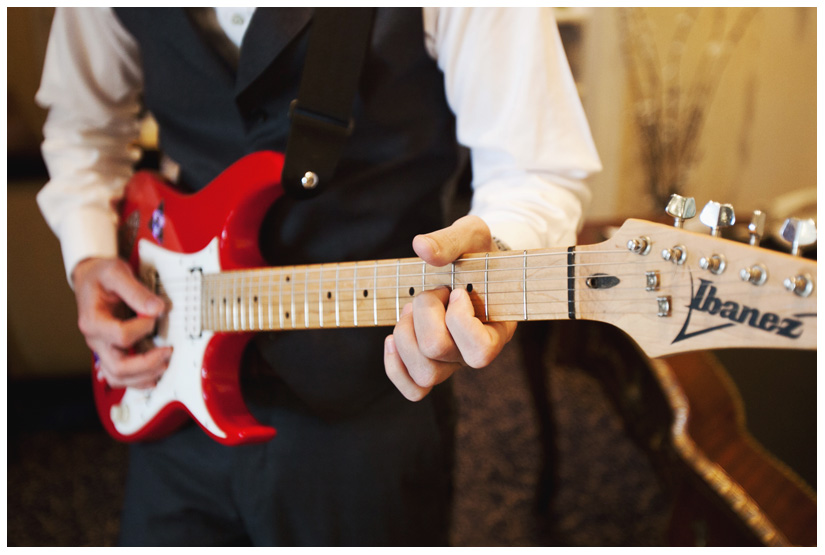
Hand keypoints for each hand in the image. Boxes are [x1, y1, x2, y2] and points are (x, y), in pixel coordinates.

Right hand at [72, 257, 171, 388]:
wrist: (91, 277)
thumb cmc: (101, 275)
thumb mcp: (116, 273)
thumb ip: (136, 291)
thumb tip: (156, 309)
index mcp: (93, 321)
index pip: (121, 336)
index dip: (143, 328)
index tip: (154, 315)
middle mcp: (95, 340)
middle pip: (117, 367)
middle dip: (147, 364)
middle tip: (168, 352)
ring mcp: (102, 348)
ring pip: (118, 377)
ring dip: (143, 377)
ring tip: (164, 366)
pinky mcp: (111, 350)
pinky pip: (120, 375)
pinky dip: (137, 380)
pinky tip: (153, 375)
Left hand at [384, 215, 516, 400]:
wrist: (472, 263)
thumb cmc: (477, 252)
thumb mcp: (471, 235)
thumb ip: (450, 241)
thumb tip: (421, 247)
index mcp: (498, 328)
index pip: (479, 350)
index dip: (459, 319)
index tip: (457, 291)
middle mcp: (475, 352)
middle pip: (437, 351)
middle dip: (424, 311)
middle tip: (433, 291)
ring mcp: (453, 362)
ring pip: (424, 374)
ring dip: (405, 334)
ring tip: (413, 309)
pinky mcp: (431, 364)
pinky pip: (414, 388)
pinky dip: (395, 367)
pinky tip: (391, 340)